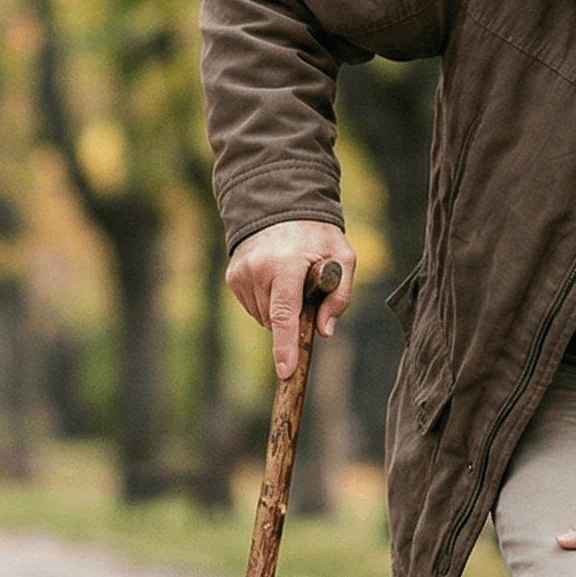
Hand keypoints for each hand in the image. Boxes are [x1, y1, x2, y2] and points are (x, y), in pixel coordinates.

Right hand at [226, 220, 356, 378]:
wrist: (280, 206)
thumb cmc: (318, 235)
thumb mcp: (343, 258)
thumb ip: (339, 296)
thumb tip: (324, 332)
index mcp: (287, 264)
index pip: (285, 313)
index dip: (285, 345)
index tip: (285, 370)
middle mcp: (259, 269)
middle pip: (276, 320)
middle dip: (293, 318)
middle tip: (305, 292)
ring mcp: (242, 273)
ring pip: (263, 316)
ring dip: (279, 310)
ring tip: (289, 280)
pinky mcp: (233, 277)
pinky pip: (253, 306)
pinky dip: (266, 301)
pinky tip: (274, 280)